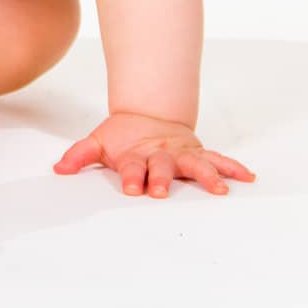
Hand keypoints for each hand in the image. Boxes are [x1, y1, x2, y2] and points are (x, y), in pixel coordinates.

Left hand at [52, 111, 256, 197]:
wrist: (148, 116)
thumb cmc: (123, 138)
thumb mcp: (98, 143)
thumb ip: (79, 156)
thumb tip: (58, 168)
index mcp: (137, 155)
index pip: (133, 167)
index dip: (131, 177)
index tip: (131, 189)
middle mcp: (162, 155)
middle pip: (163, 167)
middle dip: (163, 179)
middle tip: (162, 192)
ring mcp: (182, 155)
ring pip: (196, 164)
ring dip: (207, 176)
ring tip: (220, 189)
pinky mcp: (198, 155)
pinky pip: (218, 160)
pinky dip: (233, 168)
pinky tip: (248, 177)